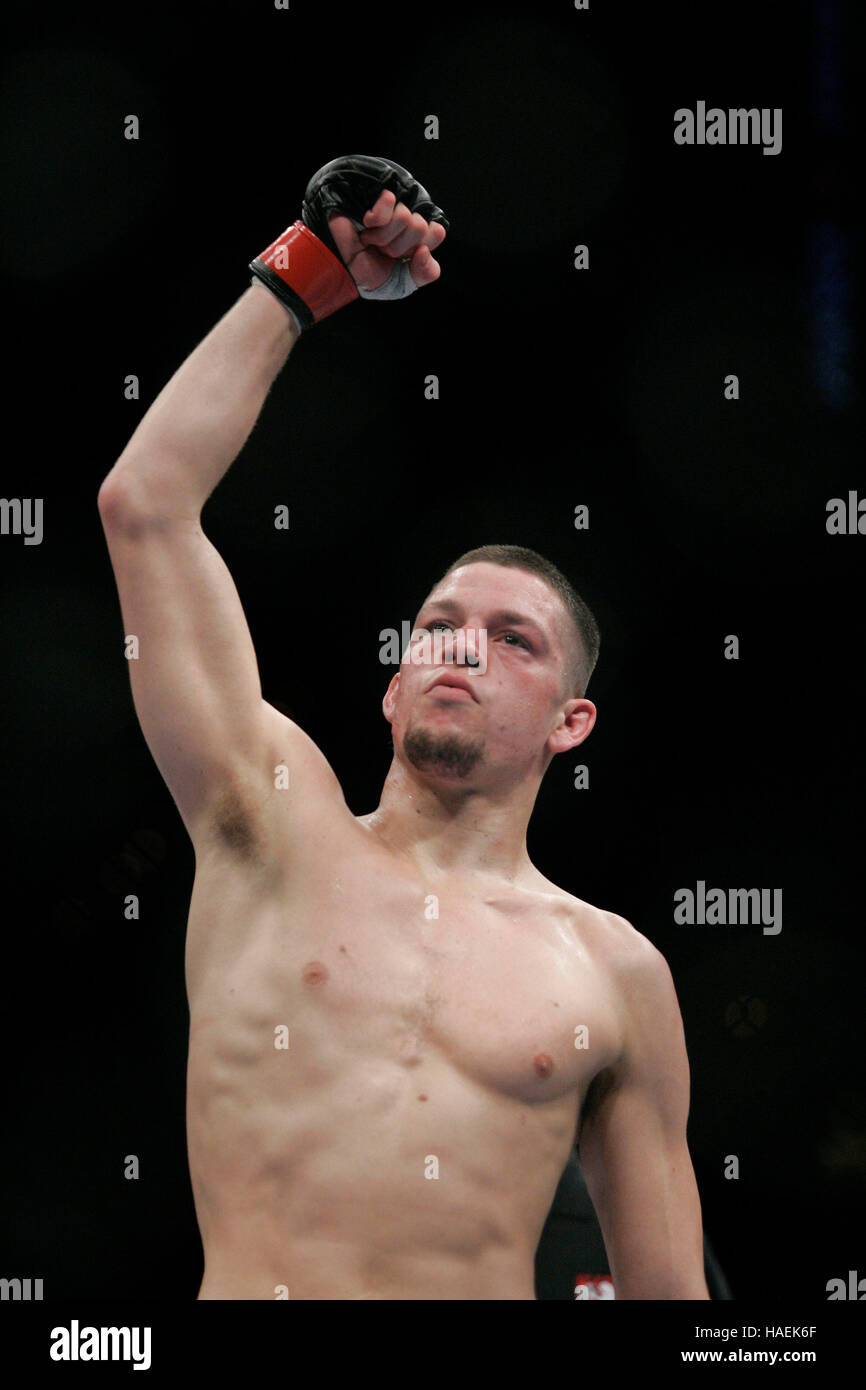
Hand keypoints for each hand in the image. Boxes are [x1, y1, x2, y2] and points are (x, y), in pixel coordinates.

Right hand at [329, 189, 445, 291]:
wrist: (332, 262)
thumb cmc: (362, 273)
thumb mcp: (397, 285)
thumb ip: (423, 274)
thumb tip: (425, 251)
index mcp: (413, 237)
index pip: (436, 233)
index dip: (423, 247)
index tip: (406, 257)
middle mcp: (404, 219)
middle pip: (420, 227)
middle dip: (397, 247)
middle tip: (380, 250)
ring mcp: (389, 205)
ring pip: (406, 217)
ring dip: (383, 237)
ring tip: (368, 239)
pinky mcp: (374, 194)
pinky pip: (389, 202)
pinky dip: (377, 219)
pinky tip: (367, 222)